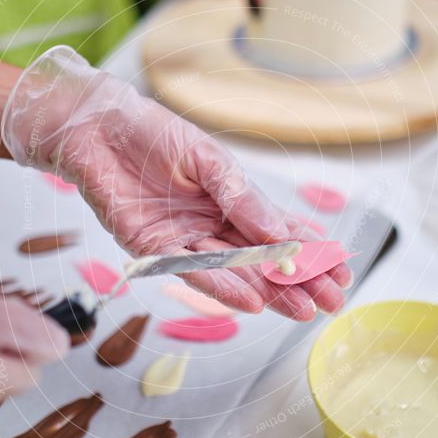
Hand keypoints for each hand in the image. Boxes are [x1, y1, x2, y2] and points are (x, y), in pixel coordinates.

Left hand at [2, 46, 351, 320]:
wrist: (96, 128)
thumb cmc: (153, 134)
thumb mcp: (208, 160)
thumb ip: (242, 197)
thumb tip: (283, 235)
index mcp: (229, 200)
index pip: (278, 231)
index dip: (310, 251)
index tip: (340, 271)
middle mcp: (211, 225)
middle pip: (262, 259)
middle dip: (298, 282)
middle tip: (332, 302)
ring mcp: (183, 240)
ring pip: (234, 271)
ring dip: (268, 292)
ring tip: (302, 310)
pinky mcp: (152, 248)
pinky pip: (191, 271)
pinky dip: (222, 285)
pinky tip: (253, 300)